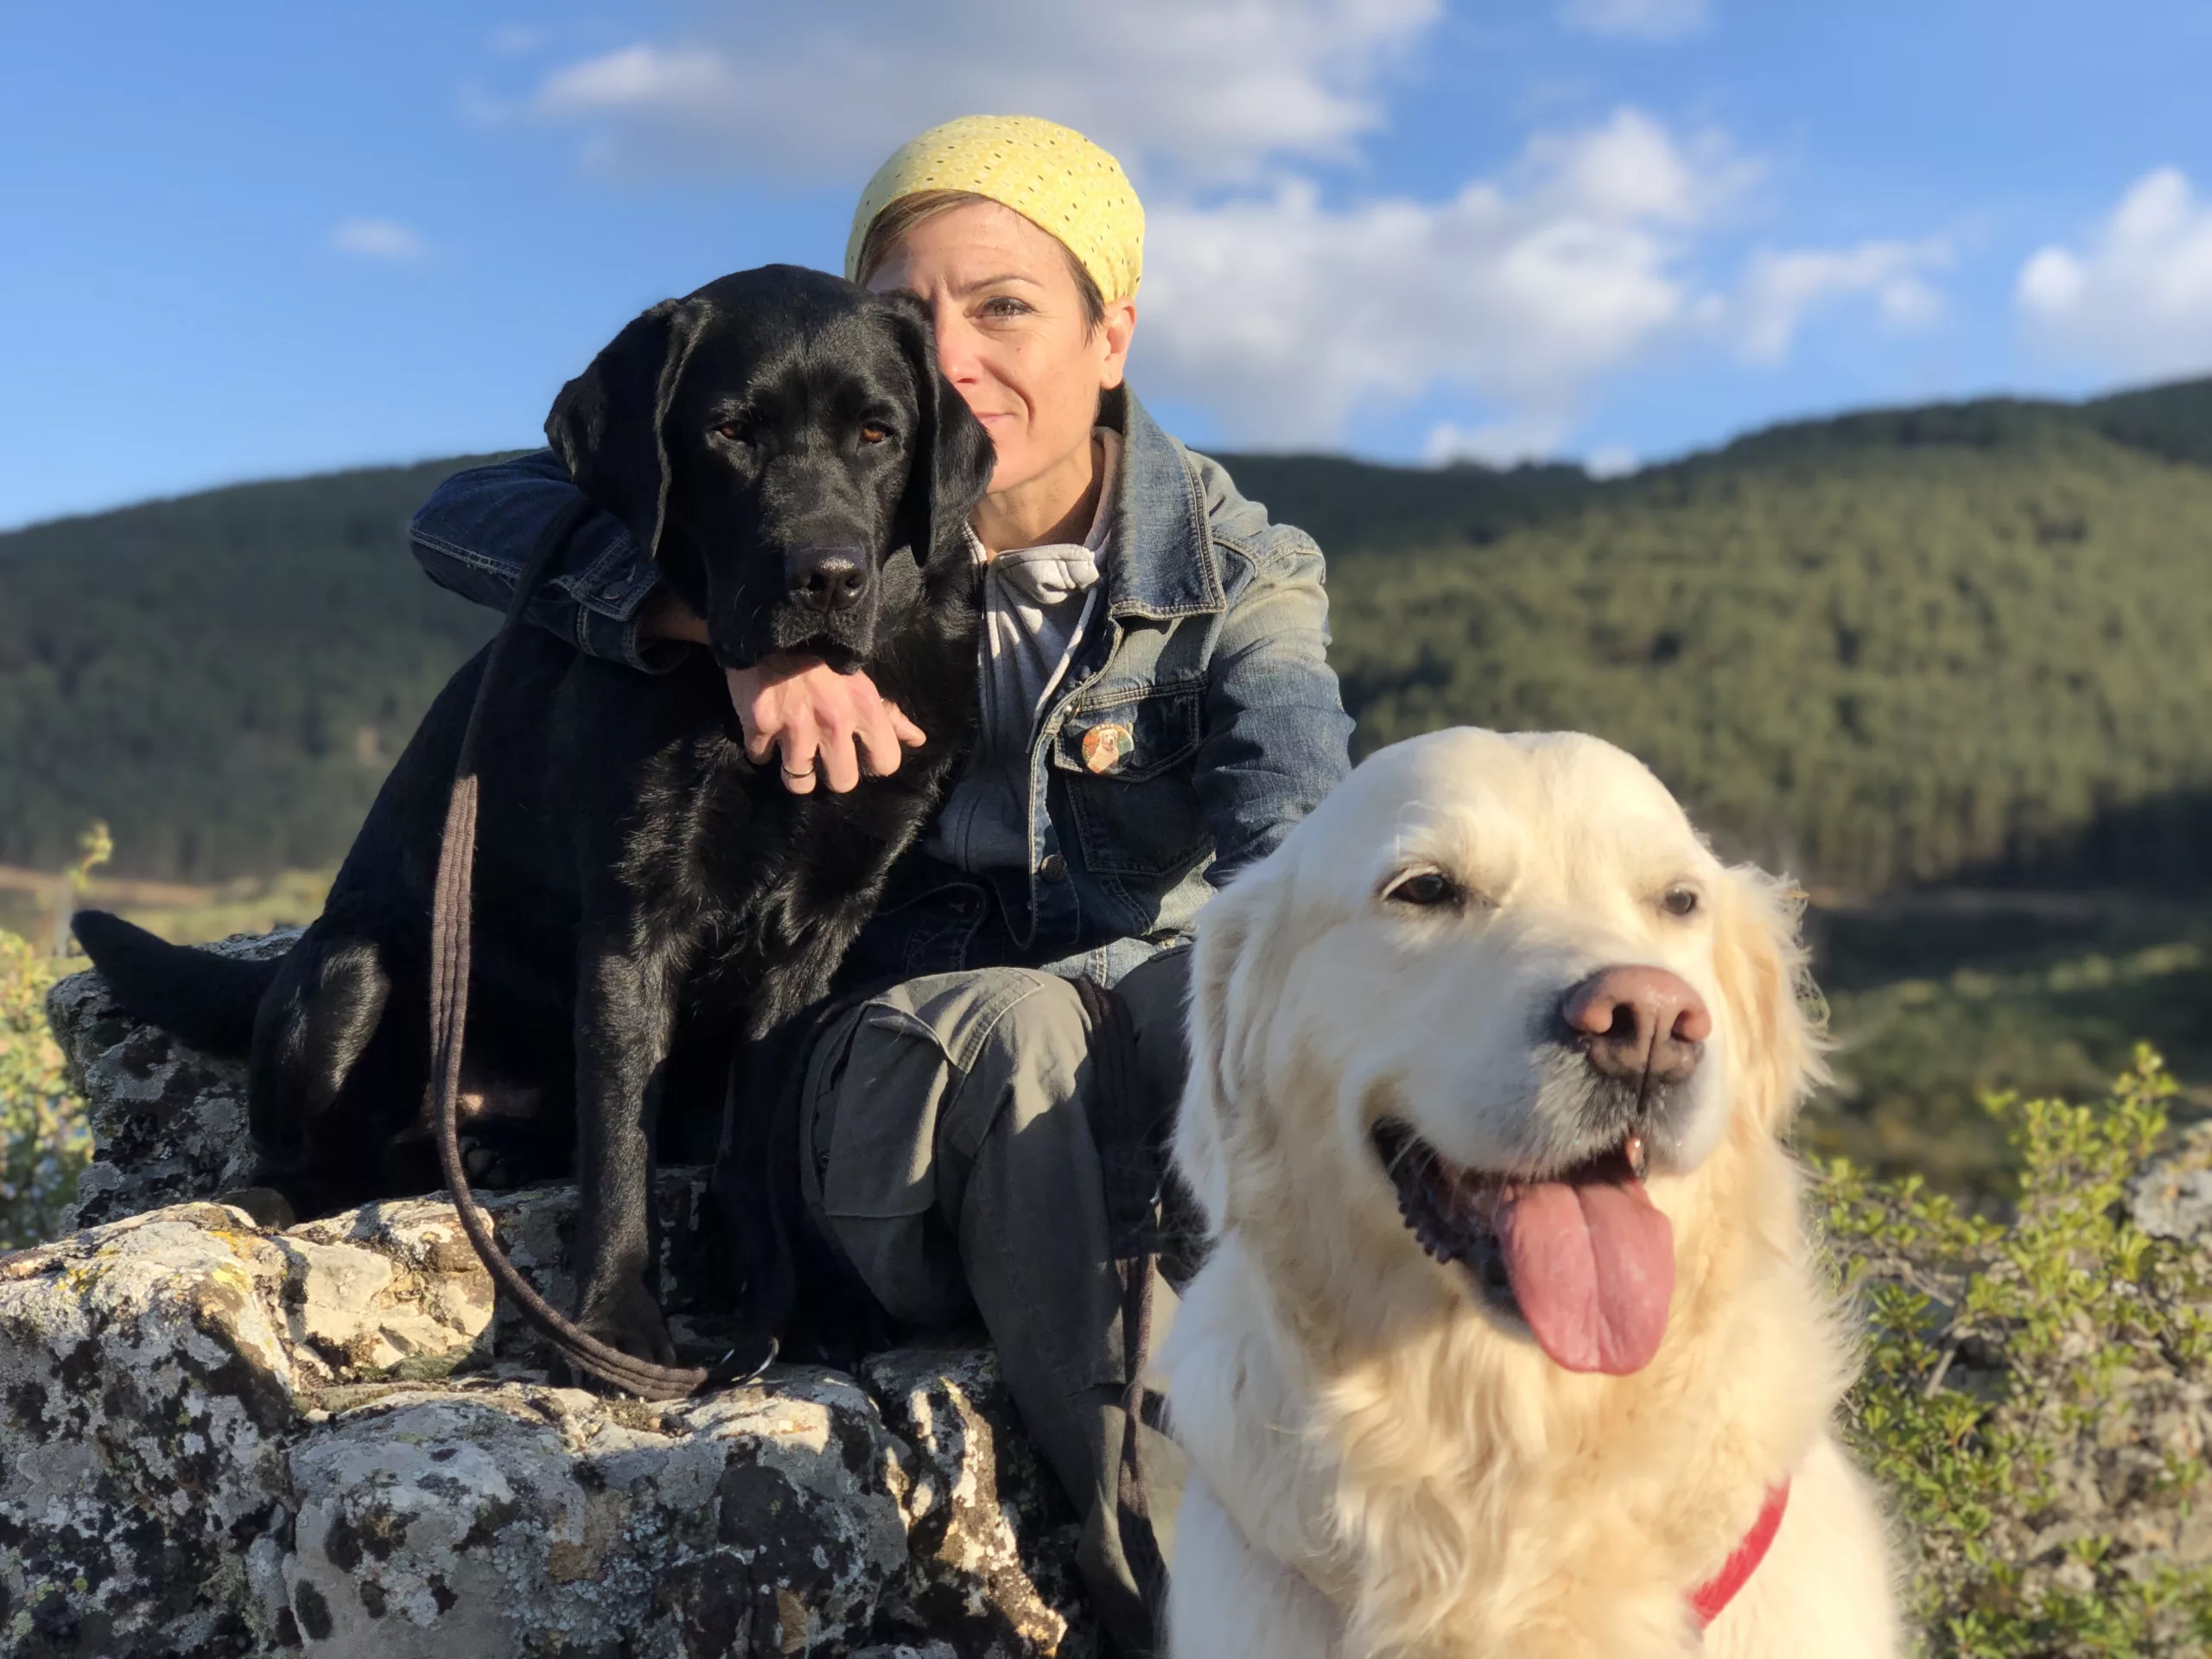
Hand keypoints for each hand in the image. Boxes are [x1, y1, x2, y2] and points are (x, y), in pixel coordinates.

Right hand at [727, 654, 925, 792]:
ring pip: (798, 782)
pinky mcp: (759, 725)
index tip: (860, 754)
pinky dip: (760, 749)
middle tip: (822, 758)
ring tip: (792, 752)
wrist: (773, 619)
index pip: (886, 763)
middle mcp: (833, 723)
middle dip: (832, 774)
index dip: (873, 762)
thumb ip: (889, 713)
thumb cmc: (823, 650)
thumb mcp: (862, 679)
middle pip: (842, 783)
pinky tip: (765, 734)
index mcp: (865, 709)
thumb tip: (917, 739)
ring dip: (795, 770)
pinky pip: (759, 757)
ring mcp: (794, 727)